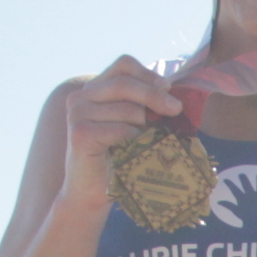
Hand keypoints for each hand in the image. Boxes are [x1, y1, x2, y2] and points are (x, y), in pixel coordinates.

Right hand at [58, 55, 187, 202]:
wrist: (91, 191)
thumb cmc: (117, 158)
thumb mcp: (133, 125)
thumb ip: (146, 107)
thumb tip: (179, 98)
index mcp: (95, 89)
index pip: (123, 65)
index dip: (147, 73)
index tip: (168, 88)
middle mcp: (81, 97)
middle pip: (125, 83)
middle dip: (154, 95)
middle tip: (176, 109)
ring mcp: (77, 114)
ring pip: (126, 109)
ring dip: (147, 124)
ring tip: (156, 138)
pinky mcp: (80, 133)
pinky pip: (119, 129)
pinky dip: (135, 138)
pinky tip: (140, 149)